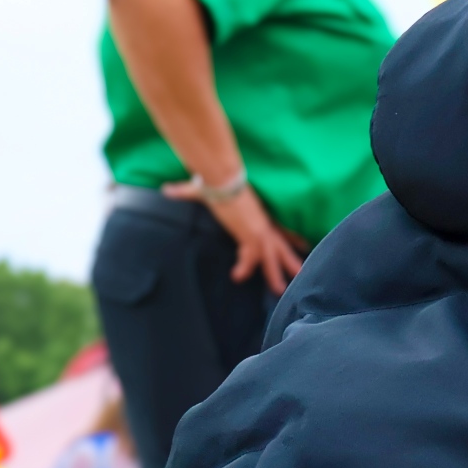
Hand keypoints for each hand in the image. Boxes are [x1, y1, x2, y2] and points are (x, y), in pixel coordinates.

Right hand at [164, 176, 305, 292]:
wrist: (222, 178)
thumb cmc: (215, 180)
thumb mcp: (203, 189)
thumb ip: (185, 191)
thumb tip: (167, 190)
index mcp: (258, 214)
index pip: (277, 229)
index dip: (289, 237)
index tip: (301, 244)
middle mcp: (261, 223)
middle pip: (280, 245)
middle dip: (289, 260)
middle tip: (300, 273)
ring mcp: (258, 230)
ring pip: (271, 255)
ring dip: (274, 272)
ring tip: (279, 290)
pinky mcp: (250, 234)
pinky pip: (249, 256)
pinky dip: (243, 266)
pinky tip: (237, 277)